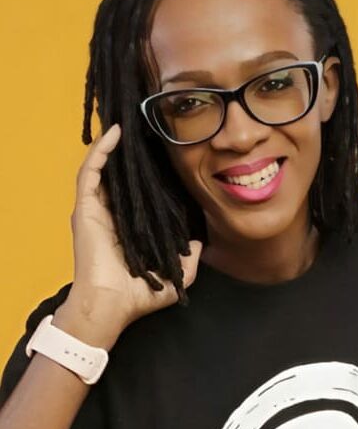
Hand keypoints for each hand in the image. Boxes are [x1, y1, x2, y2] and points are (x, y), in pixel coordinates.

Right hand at [63, 123, 201, 338]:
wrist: (112, 307)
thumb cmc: (139, 295)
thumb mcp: (177, 274)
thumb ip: (191, 257)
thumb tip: (200, 240)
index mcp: (131, 226)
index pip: (141, 192)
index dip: (151, 173)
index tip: (166, 156)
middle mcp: (112, 213)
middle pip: (122, 175)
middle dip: (135, 153)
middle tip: (150, 131)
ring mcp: (97, 209)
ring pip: (105, 167)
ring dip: (116, 145)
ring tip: (132, 122)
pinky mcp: (85, 207)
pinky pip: (91, 171)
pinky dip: (101, 151)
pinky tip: (115, 133)